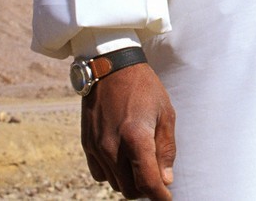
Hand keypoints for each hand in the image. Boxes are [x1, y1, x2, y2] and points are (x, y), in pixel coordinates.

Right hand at [81, 61, 177, 199]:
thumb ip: (165, 149)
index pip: (147, 182)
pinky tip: (123, 158)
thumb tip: (165, 180)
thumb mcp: (166, 113)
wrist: (111, 68)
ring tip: (142, 162)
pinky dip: (113, 173)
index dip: (160, 196)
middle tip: (158, 175)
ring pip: (115, 184)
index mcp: (136, 138)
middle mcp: (113, 147)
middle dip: (146, 188)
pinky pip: (100, 174)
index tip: (168, 199)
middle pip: (130, 189)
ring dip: (130, 180)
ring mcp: (97, 148)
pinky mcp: (87, 145)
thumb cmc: (144, 88)